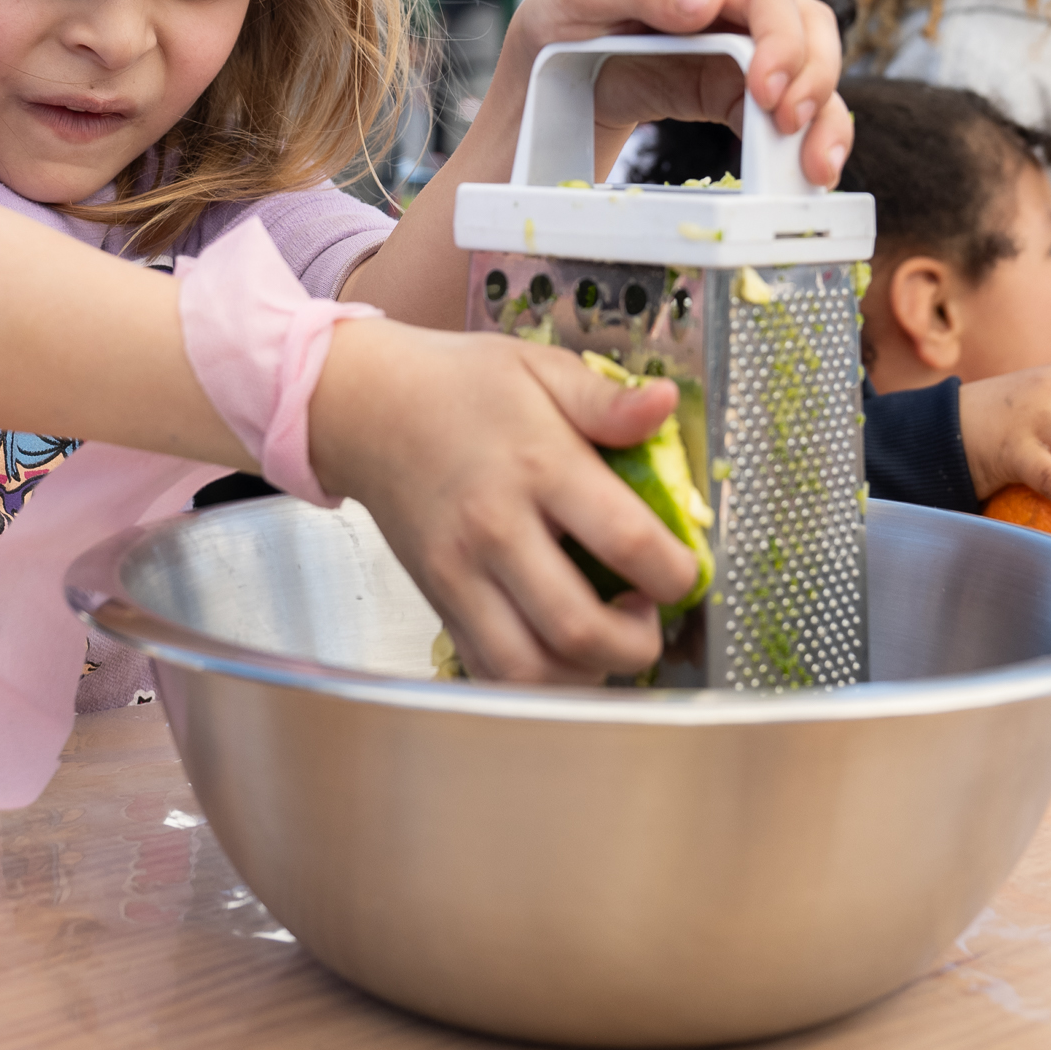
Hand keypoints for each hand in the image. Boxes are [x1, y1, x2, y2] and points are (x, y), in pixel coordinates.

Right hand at [306, 319, 698, 682]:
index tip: (683, 570)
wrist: (367, 408)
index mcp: (539, 465)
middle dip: (637, 643)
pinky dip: (534, 680)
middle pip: (579, 629)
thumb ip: (608, 400)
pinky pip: (488, 671)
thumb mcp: (540, 369)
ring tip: (604, 636)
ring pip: (529, 669)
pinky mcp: (437, 601)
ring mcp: (460, 574)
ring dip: (585, 672)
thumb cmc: (459, 387)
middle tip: (647, 614)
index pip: (627, 542)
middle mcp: (496, 530)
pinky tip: (558, 647)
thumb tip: (666, 404)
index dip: (676, 574)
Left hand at [503, 0, 852, 187]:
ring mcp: (739, 51)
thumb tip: (708, 0)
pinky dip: (804, 142)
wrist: (544, 78)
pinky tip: (804, 173)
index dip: (781, 41)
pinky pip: (786, 113)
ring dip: (826, 118)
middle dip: (815, 78)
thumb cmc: (561, 16)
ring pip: (812, 73)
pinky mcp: (734, 94)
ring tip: (815, 167)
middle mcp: (732, 6)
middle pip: (809, 29)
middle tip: (791, 127)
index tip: (767, 91)